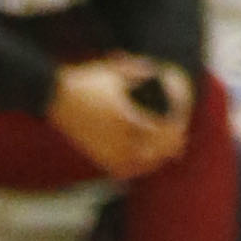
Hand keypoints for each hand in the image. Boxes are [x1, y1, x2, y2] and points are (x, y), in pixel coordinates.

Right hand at [52, 57, 188, 177]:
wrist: (57, 97)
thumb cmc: (88, 80)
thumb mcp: (116, 70)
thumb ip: (139, 71)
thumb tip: (159, 72)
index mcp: (124, 116)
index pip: (157, 131)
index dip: (172, 132)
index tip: (183, 129)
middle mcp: (116, 137)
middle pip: (151, 151)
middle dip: (167, 149)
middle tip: (180, 146)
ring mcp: (105, 149)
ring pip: (137, 164)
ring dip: (153, 161)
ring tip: (165, 156)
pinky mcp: (96, 155)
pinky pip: (121, 170)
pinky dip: (134, 169)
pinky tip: (142, 164)